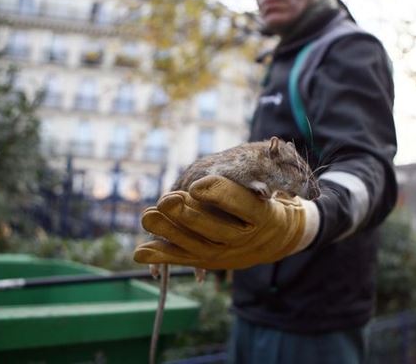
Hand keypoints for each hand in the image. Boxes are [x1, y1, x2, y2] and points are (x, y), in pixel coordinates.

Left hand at [134, 175, 319, 269]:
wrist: (276, 238)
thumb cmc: (268, 201)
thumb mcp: (274, 184)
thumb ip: (259, 173)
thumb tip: (269, 153)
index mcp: (263, 215)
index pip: (242, 204)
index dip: (218, 194)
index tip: (197, 185)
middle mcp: (245, 238)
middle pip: (215, 230)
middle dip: (188, 216)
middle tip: (165, 200)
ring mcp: (227, 254)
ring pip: (196, 246)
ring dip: (169, 232)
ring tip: (147, 216)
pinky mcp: (210, 261)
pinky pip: (184, 259)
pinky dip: (161, 256)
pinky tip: (139, 252)